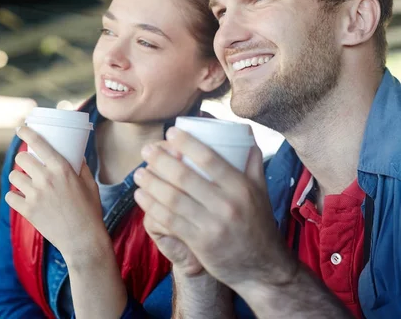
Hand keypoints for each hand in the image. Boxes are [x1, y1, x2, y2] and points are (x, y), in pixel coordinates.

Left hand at [6, 126, 109, 260]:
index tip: (20, 128)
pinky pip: (10, 197)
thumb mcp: (90, 184)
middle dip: (23, 158)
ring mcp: (35, 195)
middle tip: (28, 163)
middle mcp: (47, 179)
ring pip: (14, 176)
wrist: (84, 240)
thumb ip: (81, 166)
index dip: (26, 132)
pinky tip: (20, 197)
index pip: (38, 143)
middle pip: (21, 158)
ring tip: (25, 181)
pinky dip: (14, 197)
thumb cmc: (90, 211)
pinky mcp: (28, 211)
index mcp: (62, 169)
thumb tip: (76, 153)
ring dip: (18, 177)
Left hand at [134, 127, 296, 290]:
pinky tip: (140, 196)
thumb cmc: (258, 226)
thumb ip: (253, 165)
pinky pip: (170, 220)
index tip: (170, 133)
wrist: (263, 269)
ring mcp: (212, 225)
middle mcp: (227, 204)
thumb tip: (247, 138)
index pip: (210, 159)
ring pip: (173, 198)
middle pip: (185, 176)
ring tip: (139, 173)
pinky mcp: (200, 243)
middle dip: (160, 160)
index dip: (187, 143)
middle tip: (146, 150)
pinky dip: (151, 206)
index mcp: (241, 187)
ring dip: (151, 183)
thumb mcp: (261, 193)